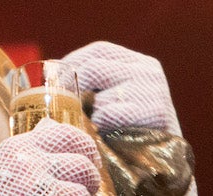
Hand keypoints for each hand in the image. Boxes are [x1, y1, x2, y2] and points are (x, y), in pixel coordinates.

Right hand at [0, 119, 100, 195]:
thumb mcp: (8, 160)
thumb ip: (32, 144)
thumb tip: (52, 124)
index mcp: (21, 146)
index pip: (65, 133)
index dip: (85, 146)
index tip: (90, 160)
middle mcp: (29, 160)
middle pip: (83, 162)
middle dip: (91, 177)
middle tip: (86, 188)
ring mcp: (36, 184)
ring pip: (83, 185)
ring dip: (82, 194)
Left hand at [62, 41, 181, 135]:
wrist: (162, 163)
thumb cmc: (131, 128)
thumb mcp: (118, 96)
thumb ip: (95, 82)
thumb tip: (50, 73)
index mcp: (140, 62)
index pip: (100, 50)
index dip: (74, 60)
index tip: (55, 76)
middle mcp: (148, 71)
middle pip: (93, 69)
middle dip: (73, 87)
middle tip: (62, 103)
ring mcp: (153, 91)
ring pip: (98, 95)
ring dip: (90, 112)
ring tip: (93, 123)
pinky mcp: (154, 113)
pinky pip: (108, 115)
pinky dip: (100, 125)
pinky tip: (106, 133)